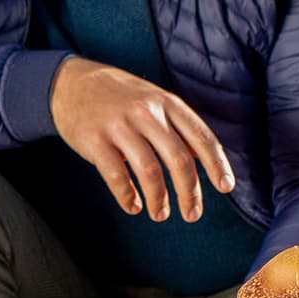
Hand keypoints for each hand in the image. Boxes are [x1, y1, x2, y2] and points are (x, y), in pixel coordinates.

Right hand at [49, 58, 234, 221]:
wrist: (72, 83)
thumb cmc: (121, 98)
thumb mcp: (155, 101)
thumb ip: (178, 128)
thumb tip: (206, 161)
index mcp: (167, 103)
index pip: (201, 137)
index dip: (217, 164)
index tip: (226, 187)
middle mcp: (146, 112)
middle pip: (178, 159)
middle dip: (189, 191)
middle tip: (193, 215)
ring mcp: (119, 125)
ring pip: (149, 171)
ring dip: (159, 199)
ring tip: (161, 214)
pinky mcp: (94, 139)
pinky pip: (116, 175)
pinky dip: (127, 196)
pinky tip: (133, 206)